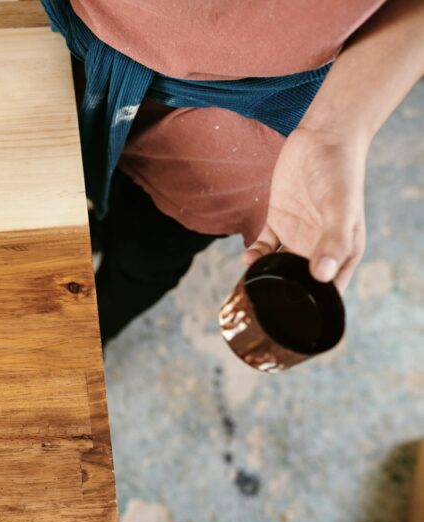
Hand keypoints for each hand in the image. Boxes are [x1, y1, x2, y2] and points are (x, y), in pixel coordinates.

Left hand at [242, 125, 368, 291]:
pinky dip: (254, 256)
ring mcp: (298, 234)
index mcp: (342, 252)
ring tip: (250, 285)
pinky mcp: (279, 220)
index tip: (294, 316)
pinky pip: (263, 246)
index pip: (329, 290)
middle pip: (299, 281)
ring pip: (278, 265)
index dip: (315, 305)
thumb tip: (322, 275)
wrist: (322, 138)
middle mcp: (319, 248)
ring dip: (265, 276)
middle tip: (262, 305)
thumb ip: (333, 242)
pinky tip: (246, 260)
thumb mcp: (339, 208)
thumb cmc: (339, 173)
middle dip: (283, 293)